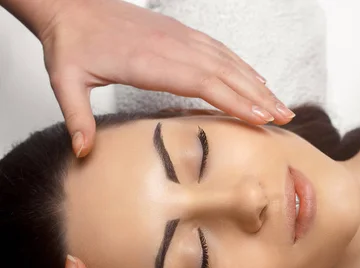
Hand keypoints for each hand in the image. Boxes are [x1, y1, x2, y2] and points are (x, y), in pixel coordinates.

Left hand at [37, 0, 294, 156]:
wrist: (71, 5)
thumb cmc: (71, 43)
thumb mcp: (65, 80)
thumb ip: (77, 117)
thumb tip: (83, 152)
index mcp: (147, 61)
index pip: (201, 82)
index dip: (233, 99)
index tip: (259, 118)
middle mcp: (171, 47)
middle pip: (225, 73)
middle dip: (258, 96)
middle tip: (284, 118)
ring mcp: (180, 37)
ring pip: (228, 61)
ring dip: (256, 83)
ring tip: (280, 104)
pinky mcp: (181, 33)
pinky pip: (219, 51)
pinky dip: (242, 66)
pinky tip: (256, 79)